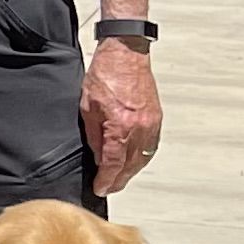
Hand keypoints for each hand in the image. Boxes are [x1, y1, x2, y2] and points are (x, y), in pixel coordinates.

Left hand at [83, 41, 161, 194]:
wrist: (126, 55)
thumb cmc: (105, 75)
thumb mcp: (87, 107)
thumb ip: (94, 135)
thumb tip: (98, 156)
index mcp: (121, 126)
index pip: (114, 164)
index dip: (106, 180)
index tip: (100, 189)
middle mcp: (140, 128)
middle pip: (131, 165)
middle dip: (119, 180)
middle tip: (108, 188)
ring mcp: (151, 123)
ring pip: (143, 158)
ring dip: (131, 171)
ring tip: (118, 179)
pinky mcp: (156, 117)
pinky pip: (150, 146)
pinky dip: (141, 157)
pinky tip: (133, 161)